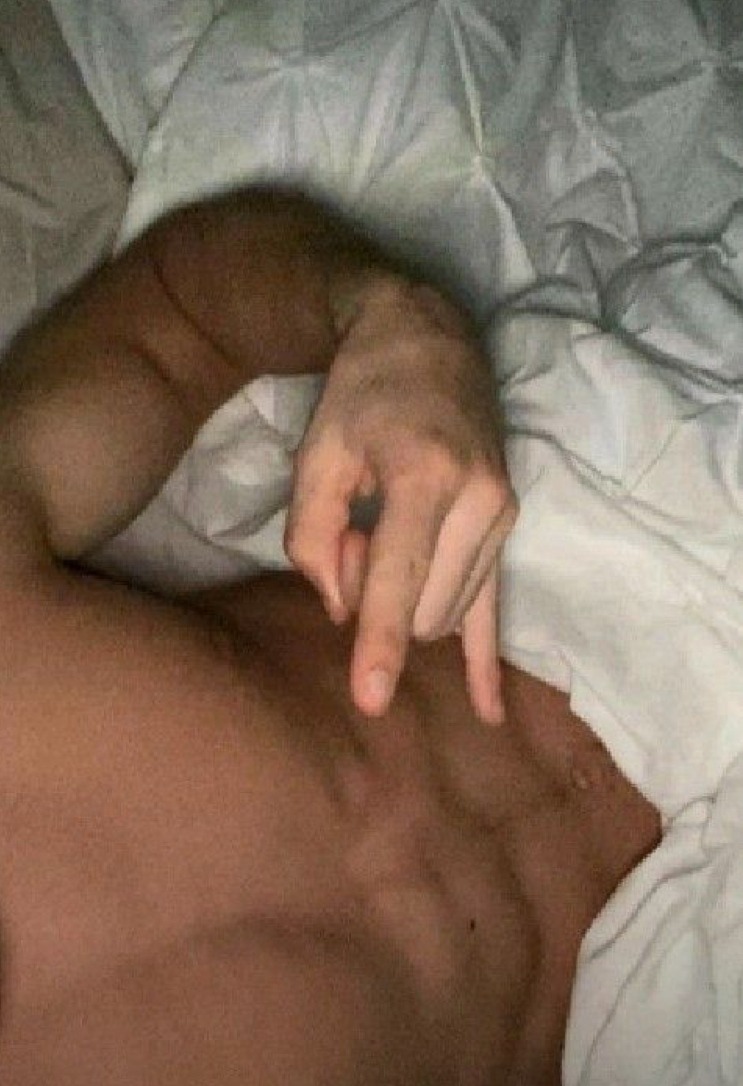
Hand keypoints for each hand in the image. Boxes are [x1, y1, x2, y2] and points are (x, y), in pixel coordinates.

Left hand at [285, 277, 516, 722]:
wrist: (428, 336)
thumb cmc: (360, 393)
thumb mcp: (316, 455)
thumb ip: (313, 537)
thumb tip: (342, 611)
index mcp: (426, 477)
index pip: (401, 581)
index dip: (381, 644)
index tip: (371, 701)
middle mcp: (479, 500)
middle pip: (425, 608)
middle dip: (380, 602)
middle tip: (352, 538)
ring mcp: (503, 515)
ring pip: (451, 612)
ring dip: (407, 600)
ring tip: (381, 535)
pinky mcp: (508, 525)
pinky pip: (498, 606)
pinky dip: (486, 660)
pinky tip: (486, 710)